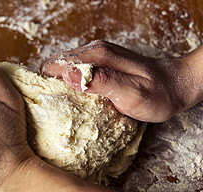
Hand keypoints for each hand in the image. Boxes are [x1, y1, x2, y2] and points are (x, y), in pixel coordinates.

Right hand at [41, 40, 196, 122]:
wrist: (177, 86)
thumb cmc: (157, 95)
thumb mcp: (131, 93)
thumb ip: (102, 82)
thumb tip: (69, 75)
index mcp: (97, 56)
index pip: (55, 65)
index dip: (45, 84)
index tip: (44, 104)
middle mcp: (93, 51)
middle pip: (55, 66)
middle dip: (49, 85)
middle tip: (51, 109)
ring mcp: (96, 56)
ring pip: (64, 69)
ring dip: (59, 86)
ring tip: (60, 107)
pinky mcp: (100, 64)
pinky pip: (75, 73)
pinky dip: (70, 86)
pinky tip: (74, 100)